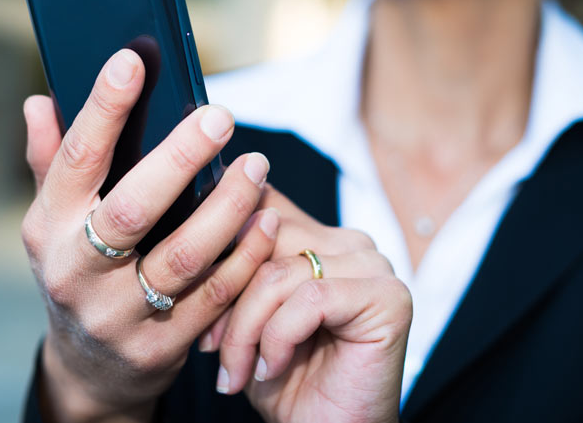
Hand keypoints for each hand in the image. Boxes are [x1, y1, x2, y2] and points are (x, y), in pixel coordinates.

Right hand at [22, 49, 278, 422]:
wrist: (89, 369)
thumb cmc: (78, 270)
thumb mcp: (53, 222)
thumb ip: (51, 162)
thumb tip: (39, 101)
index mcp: (48, 228)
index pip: (75, 159)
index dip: (103, 108)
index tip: (131, 60)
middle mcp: (76, 272)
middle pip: (133, 209)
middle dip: (180, 157)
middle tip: (220, 116)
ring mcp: (118, 314)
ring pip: (185, 254)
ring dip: (229, 206)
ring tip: (258, 166)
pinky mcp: (160, 346)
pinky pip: (215, 295)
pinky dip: (246, 255)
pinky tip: (267, 219)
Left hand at [200, 187, 412, 422]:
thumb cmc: (281, 377)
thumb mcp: (242, 311)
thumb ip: (235, 263)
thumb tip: (198, 220)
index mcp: (321, 237)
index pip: (264, 203)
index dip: (221, 242)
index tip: (193, 288)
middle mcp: (352, 243)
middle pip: (265, 234)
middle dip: (227, 295)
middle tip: (211, 345)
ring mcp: (374, 266)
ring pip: (279, 272)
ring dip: (245, 329)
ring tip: (237, 370)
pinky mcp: (388, 297)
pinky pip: (310, 299)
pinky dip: (278, 339)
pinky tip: (272, 368)